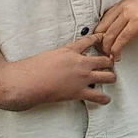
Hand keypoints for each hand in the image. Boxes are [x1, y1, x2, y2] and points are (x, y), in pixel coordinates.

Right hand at [0, 35, 116, 109]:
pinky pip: (98, 96)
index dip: (98, 38)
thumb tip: (58, 58)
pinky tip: (106, 99)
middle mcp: (81, 63)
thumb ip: (59, 55)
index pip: (89, 41)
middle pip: (106, 60)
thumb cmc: (31, 68)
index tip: (103, 37)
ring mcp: (83, 78)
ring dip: (110, 77)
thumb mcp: (48, 55)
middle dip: (110, 62)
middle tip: (110, 64)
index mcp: (70, 51)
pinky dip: (104, 98)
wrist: (26, 83)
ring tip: (110, 79)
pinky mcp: (79, 92)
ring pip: (108, 76)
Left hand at [95, 0, 137, 56]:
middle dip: (101, 45)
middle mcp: (124, 6)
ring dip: (108, 50)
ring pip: (109, 35)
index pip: (102, 22)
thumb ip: (130, 18)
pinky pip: (121, 39)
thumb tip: (119, 33)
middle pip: (102, 29)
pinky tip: (118, 56)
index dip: (100, 37)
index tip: (103, 47)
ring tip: (111, 58)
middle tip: (104, 55)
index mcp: (123, 3)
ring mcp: (130, 13)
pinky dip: (117, 50)